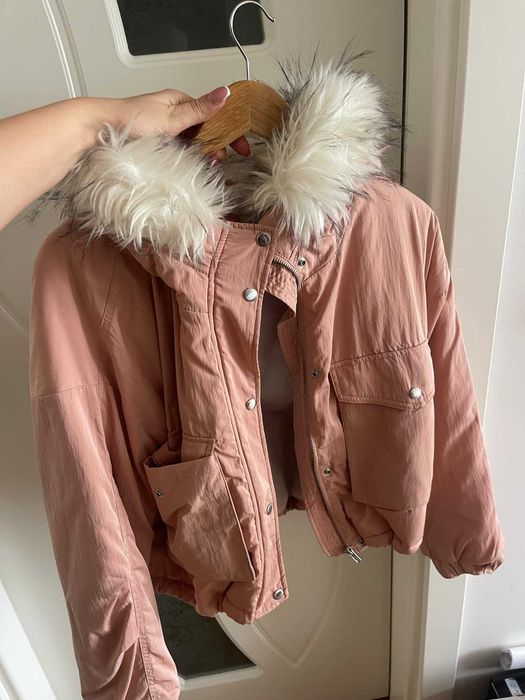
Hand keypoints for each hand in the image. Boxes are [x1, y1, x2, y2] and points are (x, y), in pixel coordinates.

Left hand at [110, 86, 249, 161]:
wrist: (100, 130)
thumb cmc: (131, 120)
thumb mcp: (172, 117)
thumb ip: (200, 109)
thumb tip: (225, 93)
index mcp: (180, 102)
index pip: (214, 115)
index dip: (231, 131)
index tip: (243, 148)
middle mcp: (175, 114)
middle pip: (206, 131)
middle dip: (218, 145)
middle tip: (223, 161)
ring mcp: (167, 130)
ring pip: (194, 143)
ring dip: (204, 154)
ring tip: (209, 166)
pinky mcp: (159, 144)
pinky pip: (181, 152)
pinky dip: (190, 159)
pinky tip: (193, 167)